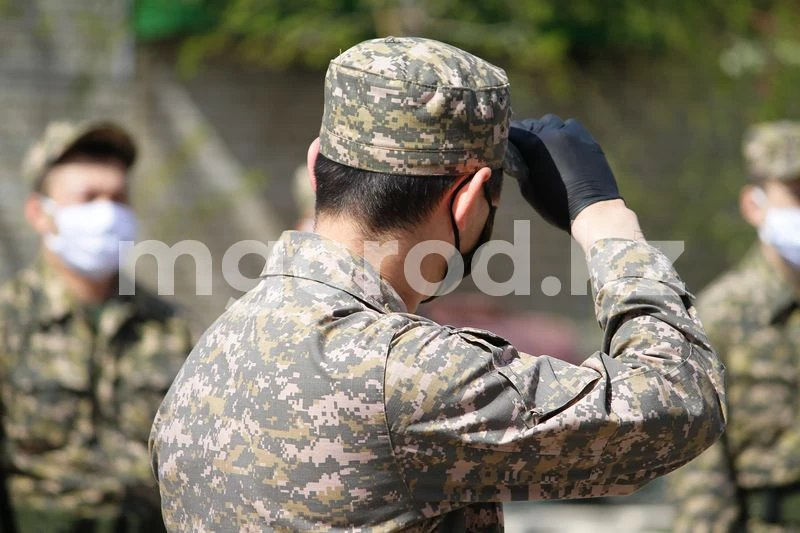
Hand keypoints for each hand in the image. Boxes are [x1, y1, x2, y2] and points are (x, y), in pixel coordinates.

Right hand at [508, 114, 621, 231]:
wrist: (592, 209)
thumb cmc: (555, 204)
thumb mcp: (528, 188)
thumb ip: (520, 167)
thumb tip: (515, 156)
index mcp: (534, 144)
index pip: (514, 131)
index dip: (507, 137)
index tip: (504, 144)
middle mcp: (553, 133)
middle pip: (532, 124)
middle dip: (525, 133)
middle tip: (523, 147)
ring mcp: (573, 134)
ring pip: (553, 122)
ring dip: (546, 130)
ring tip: (546, 145)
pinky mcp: (588, 139)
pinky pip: (572, 128)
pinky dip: (564, 134)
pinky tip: (565, 148)